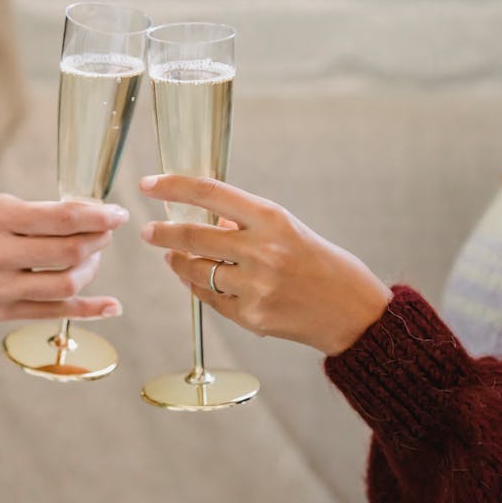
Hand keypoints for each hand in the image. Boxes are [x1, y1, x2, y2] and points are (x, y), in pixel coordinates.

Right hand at [0, 194, 127, 321]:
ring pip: (65, 286)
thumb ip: (39, 214)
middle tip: (105, 233)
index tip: (118, 214)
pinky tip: (110, 305)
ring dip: (90, 269)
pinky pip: (53, 313)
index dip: (98, 217)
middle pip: (68, 253)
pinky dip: (86, 310)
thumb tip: (91, 218)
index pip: (61, 219)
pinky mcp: (1, 313)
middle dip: (97, 241)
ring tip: (92, 257)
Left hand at [139, 175, 391, 355]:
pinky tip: (195, 279)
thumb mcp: (289, 229)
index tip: (148, 185)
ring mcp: (255, 286)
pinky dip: (197, 287)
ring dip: (177, 262)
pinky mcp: (252, 317)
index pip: (209, 192)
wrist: (353, 312)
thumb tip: (207, 218)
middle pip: (192, 235)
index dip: (172, 187)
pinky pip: (209, 299)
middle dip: (162, 232)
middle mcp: (261, 250)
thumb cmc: (322, 263)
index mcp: (272, 218)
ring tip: (173, 256)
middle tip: (148, 230)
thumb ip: (246, 223)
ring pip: (195, 270)